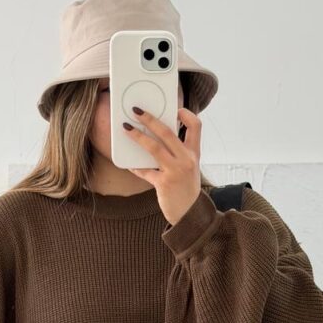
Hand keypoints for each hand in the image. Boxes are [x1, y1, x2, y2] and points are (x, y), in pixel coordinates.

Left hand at [122, 105, 202, 226]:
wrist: (189, 214)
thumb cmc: (186, 189)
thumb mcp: (188, 168)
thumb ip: (177, 154)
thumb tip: (155, 138)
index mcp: (194, 153)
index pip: (196, 127)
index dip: (187, 115)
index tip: (176, 109)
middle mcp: (187, 159)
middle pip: (167, 132)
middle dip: (150, 119)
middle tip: (137, 111)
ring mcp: (175, 171)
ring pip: (154, 147)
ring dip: (138, 136)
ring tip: (126, 128)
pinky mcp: (164, 183)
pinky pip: (146, 171)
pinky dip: (136, 166)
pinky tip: (128, 163)